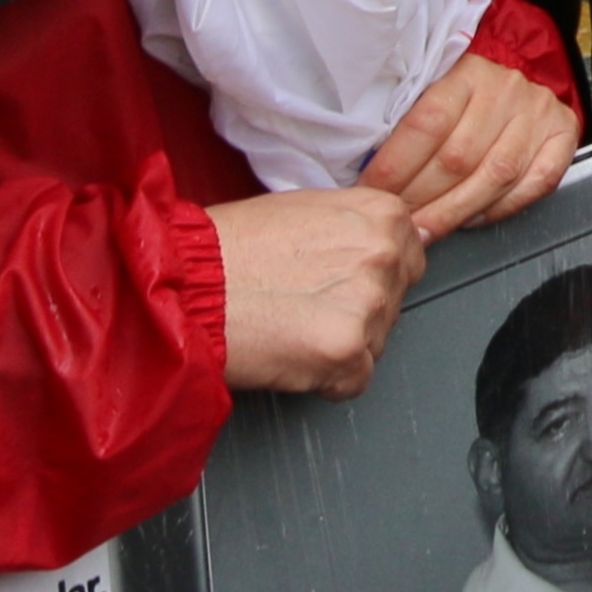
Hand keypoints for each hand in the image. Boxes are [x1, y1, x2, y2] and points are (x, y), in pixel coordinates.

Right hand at [209, 186, 426, 391]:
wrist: (182, 283)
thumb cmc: (228, 247)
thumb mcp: (306, 210)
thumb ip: (357, 229)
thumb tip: (399, 244)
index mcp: (381, 215)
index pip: (408, 257)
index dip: (369, 276)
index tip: (336, 282)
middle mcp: (382, 255)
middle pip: (393, 303)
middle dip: (355, 312)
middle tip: (303, 306)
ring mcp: (368, 304)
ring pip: (374, 343)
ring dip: (339, 345)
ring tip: (289, 325)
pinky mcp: (346, 352)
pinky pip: (353, 381)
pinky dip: (324, 379)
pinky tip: (290, 353)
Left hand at [361, 54, 579, 237]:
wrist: (510, 84)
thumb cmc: (460, 99)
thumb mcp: (429, 95)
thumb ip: (405, 130)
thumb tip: (366, 181)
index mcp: (466, 73)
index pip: (426, 124)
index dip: (395, 166)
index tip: (372, 195)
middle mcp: (507, 89)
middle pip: (458, 157)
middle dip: (420, 199)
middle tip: (396, 223)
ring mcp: (539, 113)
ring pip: (494, 176)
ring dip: (454, 212)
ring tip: (425, 231)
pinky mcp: (564, 134)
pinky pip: (535, 184)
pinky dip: (501, 209)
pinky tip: (472, 220)